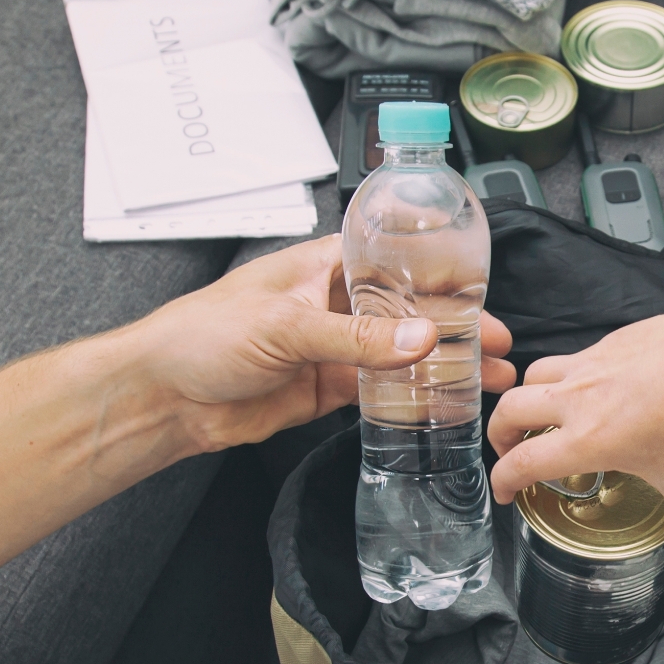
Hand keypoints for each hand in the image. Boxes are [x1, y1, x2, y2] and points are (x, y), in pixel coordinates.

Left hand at [132, 235, 514, 454]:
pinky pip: (380, 391)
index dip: (438, 274)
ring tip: (489, 377)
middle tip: (498, 343)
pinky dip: (413, 398)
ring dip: (441, 366)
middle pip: (407, 311)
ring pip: (400, 354)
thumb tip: (417, 340)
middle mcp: (333, 303)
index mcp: (323, 266)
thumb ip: (355, 337)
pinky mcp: (326, 388)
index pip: (393, 260)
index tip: (479, 290)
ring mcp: (332, 347)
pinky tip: (444, 403)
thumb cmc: (202, 335)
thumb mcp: (285, 325)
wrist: (165, 397)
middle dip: (454, 326)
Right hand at [485, 308, 663, 550]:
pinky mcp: (611, 339)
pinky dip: (568, 375)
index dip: (503, 482)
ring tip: (544, 413)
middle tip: (512, 450)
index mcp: (586, 440)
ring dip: (527, 396)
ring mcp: (590, 363)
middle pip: (508, 409)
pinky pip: (573, 357)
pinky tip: (596, 387)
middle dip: (498, 434)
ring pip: (534, 374)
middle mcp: (576, 399)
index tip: (506, 494)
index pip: (520, 462)